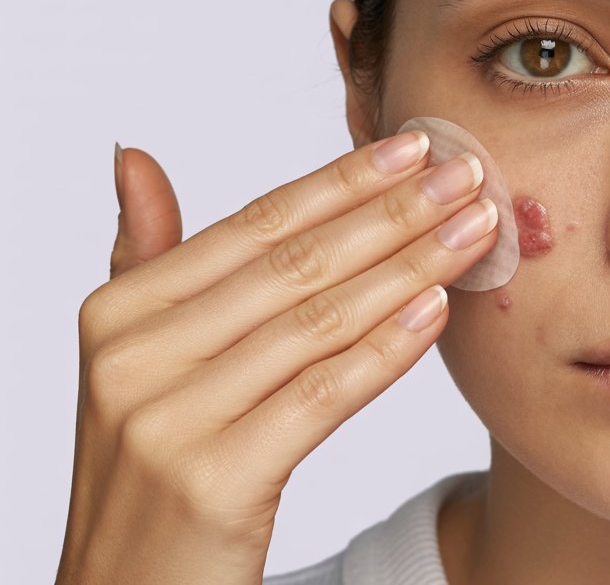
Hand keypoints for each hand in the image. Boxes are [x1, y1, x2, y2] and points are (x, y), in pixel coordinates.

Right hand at [57, 133, 497, 583]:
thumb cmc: (154, 469)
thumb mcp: (136, 362)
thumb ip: (146, 259)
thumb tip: (135, 155)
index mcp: (119, 312)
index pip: (255, 226)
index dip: (343, 181)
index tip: (417, 146)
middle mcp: (134, 358)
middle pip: (296, 265)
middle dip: (395, 213)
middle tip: (470, 173)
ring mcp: (169, 419)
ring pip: (319, 322)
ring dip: (410, 267)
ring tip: (475, 229)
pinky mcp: (216, 479)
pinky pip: (322, 395)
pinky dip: (385, 349)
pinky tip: (438, 309)